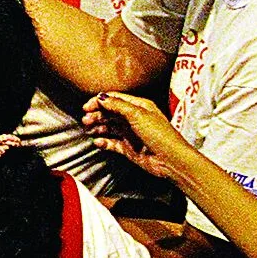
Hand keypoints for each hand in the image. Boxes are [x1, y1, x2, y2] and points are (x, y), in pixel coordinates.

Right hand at [81, 91, 197, 183]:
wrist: (170, 159)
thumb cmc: (161, 135)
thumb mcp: (137, 114)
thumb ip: (117, 105)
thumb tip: (102, 97)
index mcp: (139, 106)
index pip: (115, 99)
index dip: (100, 101)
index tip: (87, 106)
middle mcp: (134, 119)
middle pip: (110, 113)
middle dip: (96, 115)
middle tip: (86, 119)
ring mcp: (131, 134)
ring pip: (109, 127)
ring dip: (98, 127)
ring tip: (90, 129)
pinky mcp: (129, 148)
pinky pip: (112, 143)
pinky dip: (104, 142)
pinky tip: (99, 142)